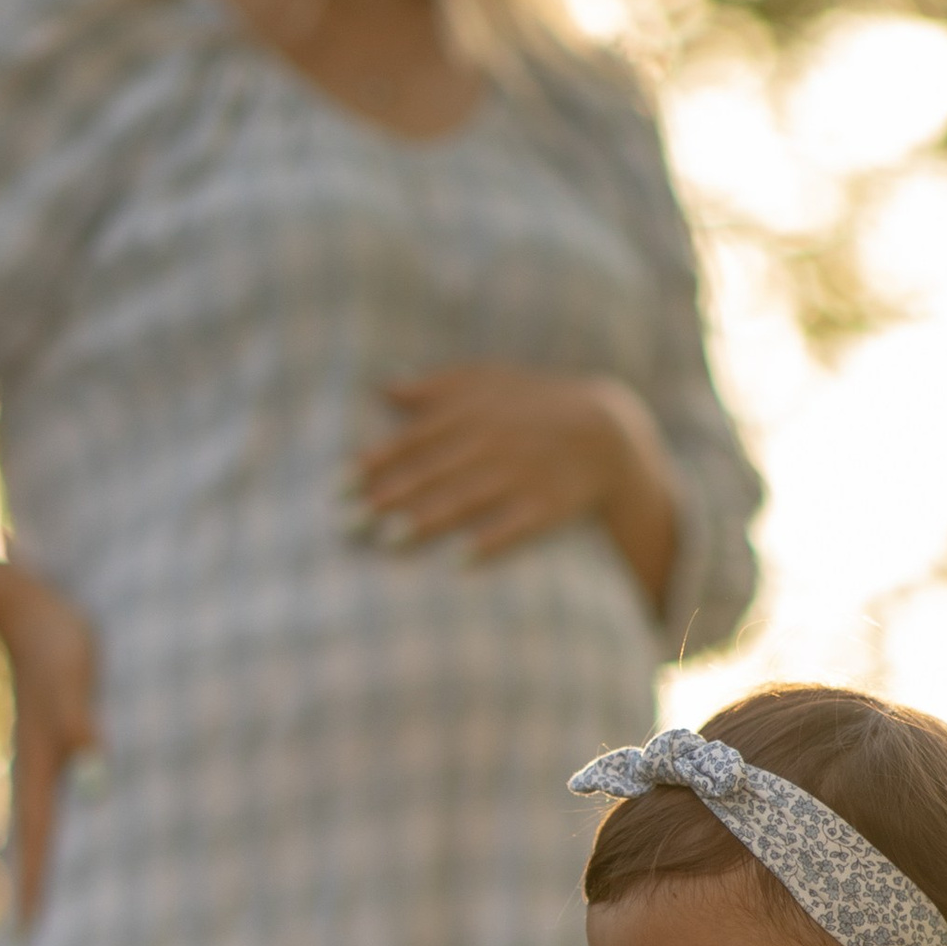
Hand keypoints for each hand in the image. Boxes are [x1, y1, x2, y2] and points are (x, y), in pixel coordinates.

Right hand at [0, 576, 100, 931]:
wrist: (26, 604)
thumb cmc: (56, 640)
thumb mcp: (73, 680)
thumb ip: (81, 727)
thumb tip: (95, 780)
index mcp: (41, 765)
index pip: (38, 842)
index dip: (35, 890)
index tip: (28, 939)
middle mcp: (36, 768)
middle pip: (33, 844)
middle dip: (32, 892)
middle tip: (31, 943)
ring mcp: (40, 755)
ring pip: (41, 824)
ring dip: (42, 863)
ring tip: (38, 904)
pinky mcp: (51, 739)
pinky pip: (51, 799)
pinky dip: (53, 829)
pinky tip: (66, 836)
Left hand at [358, 365, 674, 597]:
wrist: (607, 431)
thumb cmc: (532, 404)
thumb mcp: (488, 381)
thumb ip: (435, 387)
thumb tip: (381, 388)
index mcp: (473, 411)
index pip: (413, 440)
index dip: (375, 463)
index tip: (339, 488)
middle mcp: (494, 441)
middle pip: (433, 473)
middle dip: (389, 498)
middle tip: (348, 525)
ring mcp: (524, 473)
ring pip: (468, 500)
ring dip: (428, 521)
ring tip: (389, 543)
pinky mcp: (551, 504)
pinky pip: (517, 527)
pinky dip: (490, 543)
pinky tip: (459, 564)